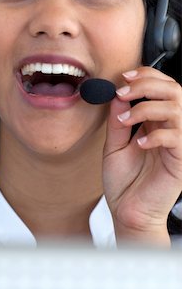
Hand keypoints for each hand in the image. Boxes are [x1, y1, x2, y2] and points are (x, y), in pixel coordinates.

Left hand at [103, 67, 181, 245]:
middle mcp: (170, 130)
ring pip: (178, 109)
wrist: (127, 212)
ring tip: (126, 119)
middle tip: (123, 92)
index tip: (124, 77)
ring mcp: (178, 145)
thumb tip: (116, 94)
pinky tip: (138, 142)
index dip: (147, 76)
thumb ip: (117, 121)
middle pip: (174, 91)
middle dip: (147, 85)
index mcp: (156, 123)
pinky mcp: (180, 161)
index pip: (163, 88)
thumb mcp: (114, 145)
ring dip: (147, 107)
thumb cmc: (123, 182)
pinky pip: (177, 138)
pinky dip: (156, 134)